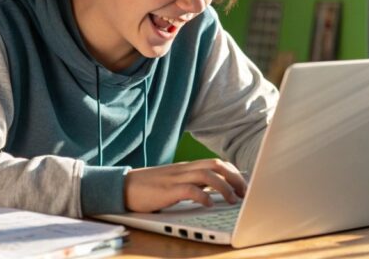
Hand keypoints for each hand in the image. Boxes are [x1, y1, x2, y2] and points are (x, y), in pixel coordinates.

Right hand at [124, 159, 246, 212]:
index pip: (216, 163)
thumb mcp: (174, 182)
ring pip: (207, 175)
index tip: (244, 185)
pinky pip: (190, 189)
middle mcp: (184, 169)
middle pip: (216, 165)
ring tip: (233, 200)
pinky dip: (203, 196)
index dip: (233, 172)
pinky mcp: (167, 190)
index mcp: (187, 167)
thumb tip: (212, 193)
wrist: (123, 186)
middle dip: (235, 178)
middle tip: (245, 193)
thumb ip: (191, 184)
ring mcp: (176, 178)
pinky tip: (210, 204)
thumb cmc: (149, 187)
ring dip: (224, 187)